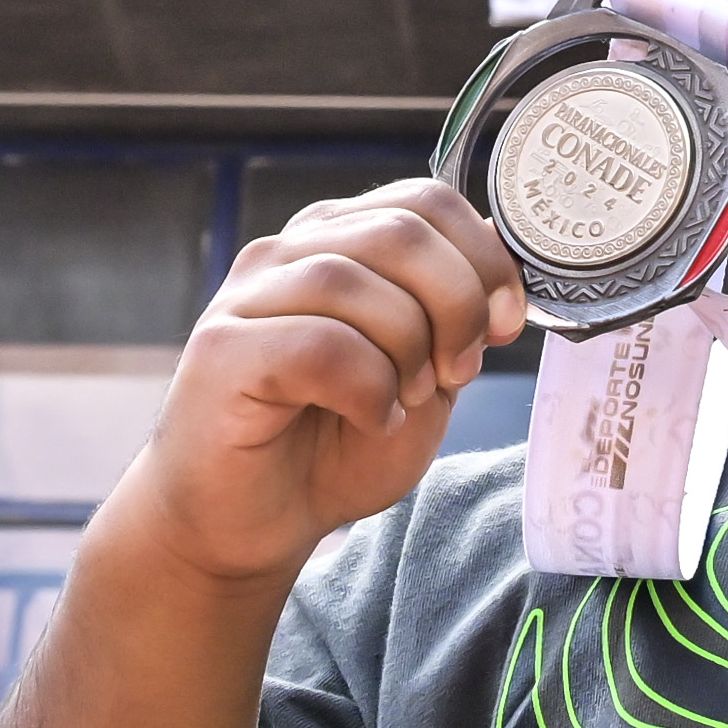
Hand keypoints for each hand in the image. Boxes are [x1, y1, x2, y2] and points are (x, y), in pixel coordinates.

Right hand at [101, 178, 526, 587]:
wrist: (250, 526)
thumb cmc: (332, 450)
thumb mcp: (425, 376)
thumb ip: (458, 314)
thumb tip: (501, 243)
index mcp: (339, 242)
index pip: (424, 201)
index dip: (483, 257)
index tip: (506, 324)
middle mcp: (287, 253)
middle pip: (399, 232)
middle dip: (455, 306)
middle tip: (455, 374)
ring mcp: (246, 297)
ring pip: (353, 282)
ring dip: (407, 350)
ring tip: (404, 400)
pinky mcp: (222, 352)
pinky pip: (318, 344)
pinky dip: (367, 388)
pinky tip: (369, 417)